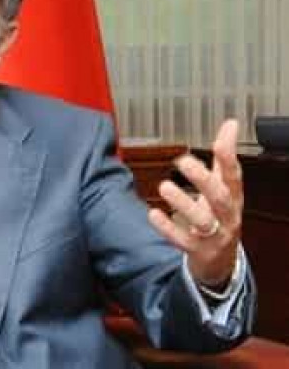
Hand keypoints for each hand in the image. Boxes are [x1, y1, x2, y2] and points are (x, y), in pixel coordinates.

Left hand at [147, 119, 242, 287]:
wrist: (220, 261)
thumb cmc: (219, 216)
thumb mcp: (224, 187)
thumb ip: (224, 157)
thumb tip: (230, 125)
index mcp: (233, 197)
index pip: (234, 176)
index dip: (228, 159)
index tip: (220, 142)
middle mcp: (226, 216)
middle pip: (220, 198)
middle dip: (203, 179)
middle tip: (183, 161)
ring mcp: (214, 235)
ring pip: (202, 220)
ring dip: (183, 203)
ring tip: (165, 186)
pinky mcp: (198, 251)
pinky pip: (183, 241)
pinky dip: (168, 228)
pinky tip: (153, 214)